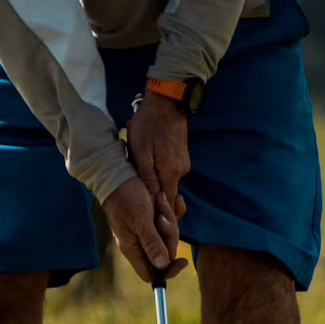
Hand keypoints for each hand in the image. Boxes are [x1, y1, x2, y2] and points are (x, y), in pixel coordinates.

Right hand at [101, 177, 184, 283]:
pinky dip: (172, 209)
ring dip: (169, 217)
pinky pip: (171, 220)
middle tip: (163, 217)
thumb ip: (152, 244)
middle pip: (166, 252)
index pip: (151, 274)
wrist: (119, 173)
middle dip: (170, 234)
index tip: (182, 260)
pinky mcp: (154, 217)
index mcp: (133, 248)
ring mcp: (148, 230)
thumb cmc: (125, 197)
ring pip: (170, 235)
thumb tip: (162, 266)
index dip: (167, 271)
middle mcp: (140, 242)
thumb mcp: (140, 221)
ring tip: (159, 200)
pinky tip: (165, 198)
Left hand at [127, 91, 189, 220]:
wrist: (167, 101)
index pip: (168, 205)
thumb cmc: (149, 125)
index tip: (151, 223)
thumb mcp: (140, 152)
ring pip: (169, 183)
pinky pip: (170, 172)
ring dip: (157, 184)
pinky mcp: (182, 156)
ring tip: (141, 178)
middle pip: (169, 196)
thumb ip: (147, 178)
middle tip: (141, 204)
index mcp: (171, 173)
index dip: (160, 215)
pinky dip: (161, 173)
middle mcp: (181, 172)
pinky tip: (150, 164)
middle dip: (157, 202)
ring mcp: (184, 163)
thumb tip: (151, 202)